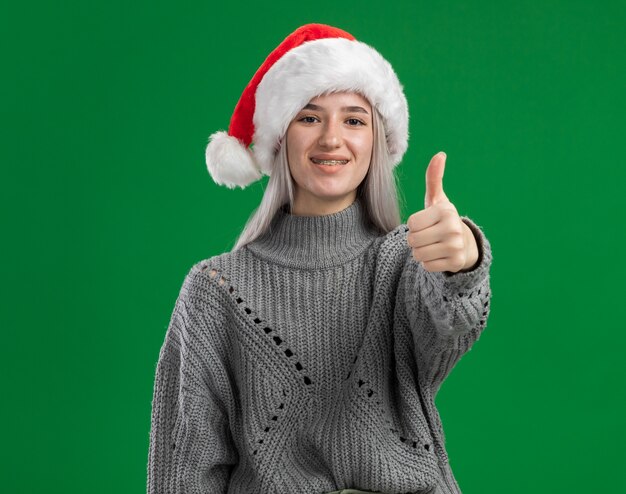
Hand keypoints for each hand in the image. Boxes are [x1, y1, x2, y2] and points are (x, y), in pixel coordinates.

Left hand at [407, 152, 478, 272]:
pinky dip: (429, 263)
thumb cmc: (443, 220)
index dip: (414, 225)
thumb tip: (440, 154)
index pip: (411, 223)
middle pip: (412, 240)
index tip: (427, 223)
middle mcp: (452, 228)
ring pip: (418, 254)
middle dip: (415, 240)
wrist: (465, 244)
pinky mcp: (455, 262)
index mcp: (445, 211)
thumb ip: (433, 179)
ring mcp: (455, 247)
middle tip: (429, 236)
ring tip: (433, 245)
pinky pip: (426, 266)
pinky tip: (439, 255)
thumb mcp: (437, 200)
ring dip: (421, 252)